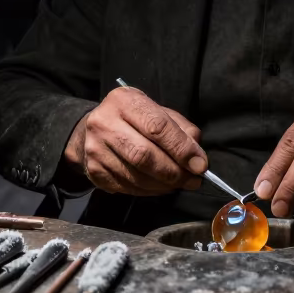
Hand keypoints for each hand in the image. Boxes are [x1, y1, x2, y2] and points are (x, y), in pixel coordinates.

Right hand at [64, 86, 206, 195]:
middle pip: (144, 155)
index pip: (157, 127)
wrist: (95, 128)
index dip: (182, 149)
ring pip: (136, 176)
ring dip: (164, 185)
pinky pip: (127, 187)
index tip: (200, 165)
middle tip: (193, 180)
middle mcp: (104, 122)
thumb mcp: (158, 110)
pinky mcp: (93, 170)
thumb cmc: (134, 119)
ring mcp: (95, 148)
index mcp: (124, 101)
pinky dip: (149, 191)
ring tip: (179, 184)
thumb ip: (180, 128)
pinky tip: (159, 186)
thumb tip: (197, 156)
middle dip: (174, 172)